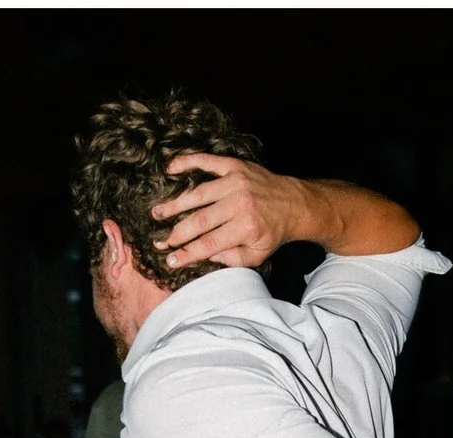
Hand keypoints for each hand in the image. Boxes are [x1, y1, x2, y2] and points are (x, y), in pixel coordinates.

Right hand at [151, 154, 308, 272]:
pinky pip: (208, 161)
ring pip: (198, 194)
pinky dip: (188, 162)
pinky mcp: (235, 166)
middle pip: (200, 220)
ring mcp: (237, 181)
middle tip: (158, 241)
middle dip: (176, 233)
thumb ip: (231, 259)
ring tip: (157, 213)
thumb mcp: (257, 255)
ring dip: (175, 204)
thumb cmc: (272, 233)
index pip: (209, 243)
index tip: (169, 260)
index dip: (187, 253)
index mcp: (247, 227)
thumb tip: (205, 256)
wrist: (295, 203)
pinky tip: (170, 168)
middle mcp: (241, 203)